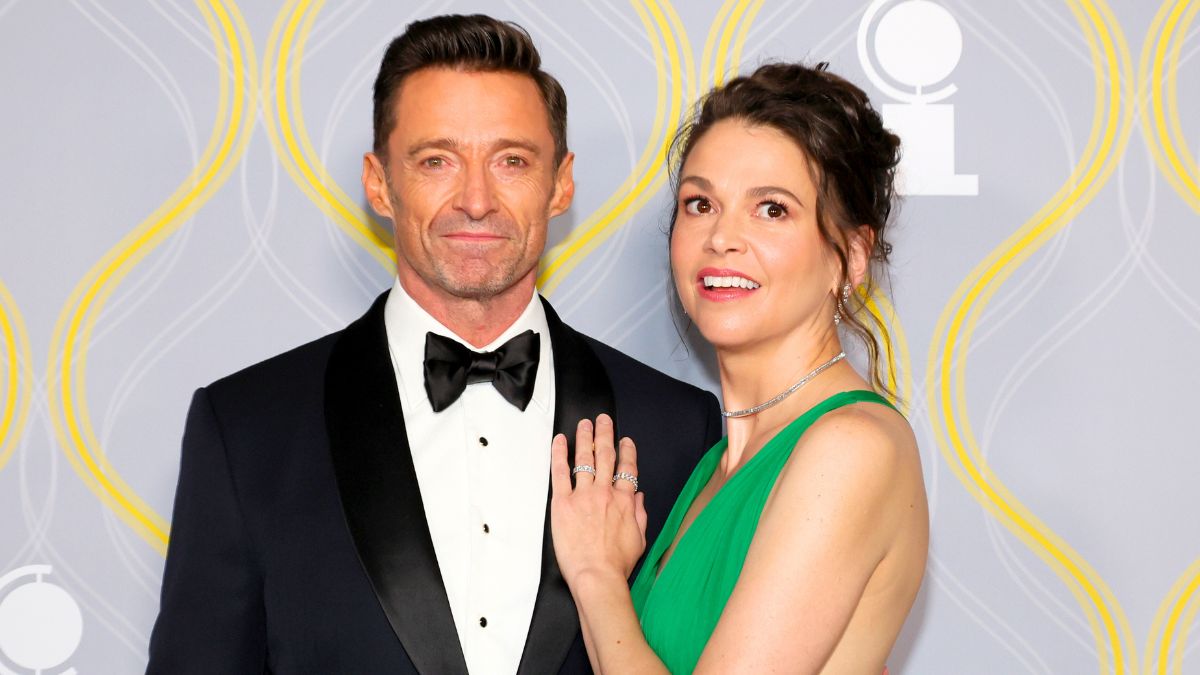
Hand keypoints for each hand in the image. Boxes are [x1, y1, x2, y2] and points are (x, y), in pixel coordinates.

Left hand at [550, 414, 647, 585]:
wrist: (598, 575)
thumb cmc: (617, 563)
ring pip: (585, 459)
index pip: (628, 468)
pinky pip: (561, 473)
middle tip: (603, 420)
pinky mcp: (563, 503)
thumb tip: (639, 497)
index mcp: (625, 501)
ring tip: (585, 424)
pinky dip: (560, 454)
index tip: (626, 441)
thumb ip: (640, 514)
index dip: (627, 451)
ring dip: (585, 438)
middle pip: (607, 456)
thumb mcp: (640, 539)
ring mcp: (584, 496)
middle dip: (606, 434)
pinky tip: (560, 440)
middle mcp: (605, 492)